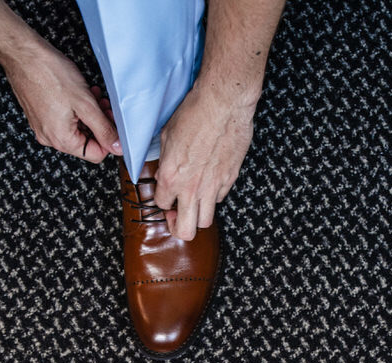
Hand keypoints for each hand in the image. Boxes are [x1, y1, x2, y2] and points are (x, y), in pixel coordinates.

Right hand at [0, 42, 120, 161]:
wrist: (23, 55)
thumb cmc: (50, 74)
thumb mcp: (86, 104)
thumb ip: (104, 129)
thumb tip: (117, 147)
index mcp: (61, 140)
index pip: (95, 154)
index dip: (109, 138)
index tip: (112, 120)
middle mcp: (50, 137)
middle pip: (86, 141)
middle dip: (99, 123)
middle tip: (104, 105)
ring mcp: (43, 126)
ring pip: (76, 128)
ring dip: (89, 114)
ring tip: (93, 96)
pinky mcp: (40, 115)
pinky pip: (64, 119)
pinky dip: (76, 109)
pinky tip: (80, 94)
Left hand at [154, 82, 256, 239]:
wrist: (223, 104)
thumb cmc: (194, 114)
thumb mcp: (166, 135)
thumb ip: (163, 159)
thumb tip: (161, 168)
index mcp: (171, 177)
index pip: (162, 205)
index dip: (163, 201)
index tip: (166, 194)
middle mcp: (192, 188)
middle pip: (186, 231)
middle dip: (179, 227)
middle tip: (178, 214)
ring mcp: (213, 186)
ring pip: (206, 221)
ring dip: (198, 215)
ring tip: (195, 202)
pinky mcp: (230, 178)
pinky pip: (220, 198)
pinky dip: (214, 195)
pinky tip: (210, 182)